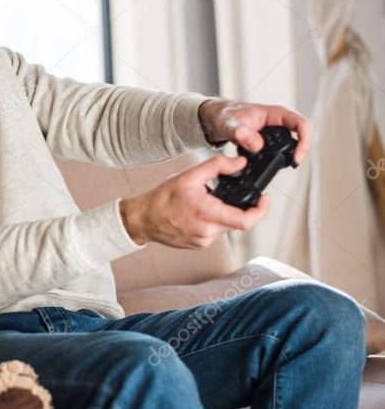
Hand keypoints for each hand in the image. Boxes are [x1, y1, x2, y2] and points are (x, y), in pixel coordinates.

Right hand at [120, 154, 270, 248]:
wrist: (143, 219)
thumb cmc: (162, 199)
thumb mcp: (189, 176)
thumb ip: (217, 166)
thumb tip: (240, 163)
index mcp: (206, 213)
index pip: (246, 220)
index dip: (261, 211)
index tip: (265, 199)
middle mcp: (207, 231)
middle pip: (239, 222)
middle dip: (241, 207)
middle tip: (234, 195)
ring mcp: (204, 241)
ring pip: (227, 227)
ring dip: (225, 214)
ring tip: (208, 202)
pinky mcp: (200, 245)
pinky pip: (216, 232)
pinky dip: (214, 221)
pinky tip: (200, 213)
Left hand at [198, 99, 312, 164]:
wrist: (216, 118)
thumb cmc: (224, 115)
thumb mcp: (229, 124)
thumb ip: (241, 133)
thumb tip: (257, 145)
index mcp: (275, 113)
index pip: (302, 125)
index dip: (304, 142)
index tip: (296, 158)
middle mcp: (279, 122)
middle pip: (301, 136)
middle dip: (300, 151)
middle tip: (291, 165)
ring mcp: (275, 132)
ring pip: (293, 144)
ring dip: (291, 155)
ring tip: (282, 166)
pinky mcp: (269, 141)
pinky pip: (282, 149)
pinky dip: (280, 158)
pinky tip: (272, 165)